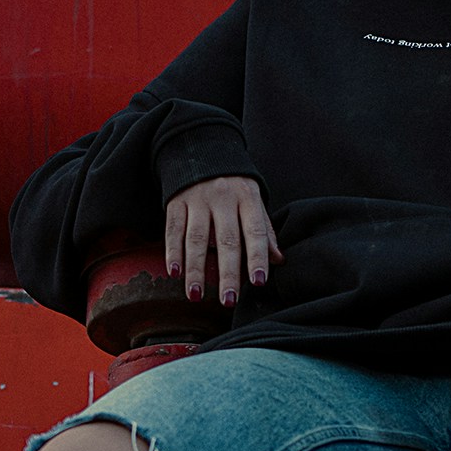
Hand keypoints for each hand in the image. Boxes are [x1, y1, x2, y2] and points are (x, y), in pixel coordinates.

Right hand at [164, 175, 279, 306]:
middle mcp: (223, 198)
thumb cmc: (234, 186)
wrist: (202, 150)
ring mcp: (197, 199)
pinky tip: (174, 273)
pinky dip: (172, 252)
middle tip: (229, 300)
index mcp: (247, 198)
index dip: (257, 257)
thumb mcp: (253, 201)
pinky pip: (173, 230)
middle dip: (228, 273)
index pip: (255, 231)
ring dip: (195, 269)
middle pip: (226, 240)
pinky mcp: (175, 202)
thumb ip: (264, 231)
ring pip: (196, 238)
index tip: (259, 282)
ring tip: (196, 295)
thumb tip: (278, 260)